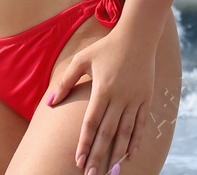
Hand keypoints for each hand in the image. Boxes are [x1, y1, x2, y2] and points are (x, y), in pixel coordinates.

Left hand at [48, 28, 154, 173]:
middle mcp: (120, 97)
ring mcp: (135, 98)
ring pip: (126, 131)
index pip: (91, 123)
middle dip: (98, 155)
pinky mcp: (146, 97)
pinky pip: (141, 123)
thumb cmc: (106, 47)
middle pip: (107, 132)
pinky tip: (130, 154)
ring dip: (118, 153)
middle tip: (90, 174)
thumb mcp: (82, 59)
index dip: (84, 143)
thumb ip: (65, 81)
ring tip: (111, 171)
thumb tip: (50, 103)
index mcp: (102, 89)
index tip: (78, 160)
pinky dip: (136, 139)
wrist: (138, 36)